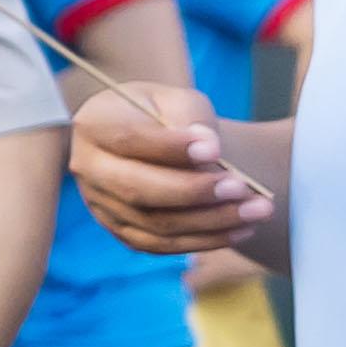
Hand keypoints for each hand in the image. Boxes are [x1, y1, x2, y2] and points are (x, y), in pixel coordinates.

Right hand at [72, 82, 269, 255]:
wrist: (152, 138)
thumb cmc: (165, 114)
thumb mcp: (177, 100)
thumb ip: (192, 119)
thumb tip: (209, 151)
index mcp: (93, 124)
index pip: (130, 140)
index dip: (172, 148)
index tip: (215, 150)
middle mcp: (87, 167)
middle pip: (137, 189)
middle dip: (194, 192)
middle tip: (243, 187)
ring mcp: (100, 205)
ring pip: (154, 225)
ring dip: (211, 222)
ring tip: (258, 210)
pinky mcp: (121, 231)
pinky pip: (161, 246)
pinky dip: (204, 241)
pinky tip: (241, 229)